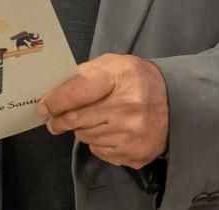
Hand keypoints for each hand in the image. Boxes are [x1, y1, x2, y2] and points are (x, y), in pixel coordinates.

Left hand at [38, 53, 168, 167]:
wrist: (175, 103)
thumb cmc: (139, 80)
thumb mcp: (115, 64)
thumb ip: (85, 73)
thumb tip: (55, 90)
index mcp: (122, 77)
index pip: (79, 91)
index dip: (56, 100)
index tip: (43, 106)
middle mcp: (129, 107)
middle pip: (77, 119)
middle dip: (60, 119)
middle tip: (53, 120)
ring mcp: (133, 133)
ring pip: (86, 137)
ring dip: (82, 130)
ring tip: (94, 119)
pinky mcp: (136, 153)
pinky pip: (100, 151)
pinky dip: (97, 142)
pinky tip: (109, 131)